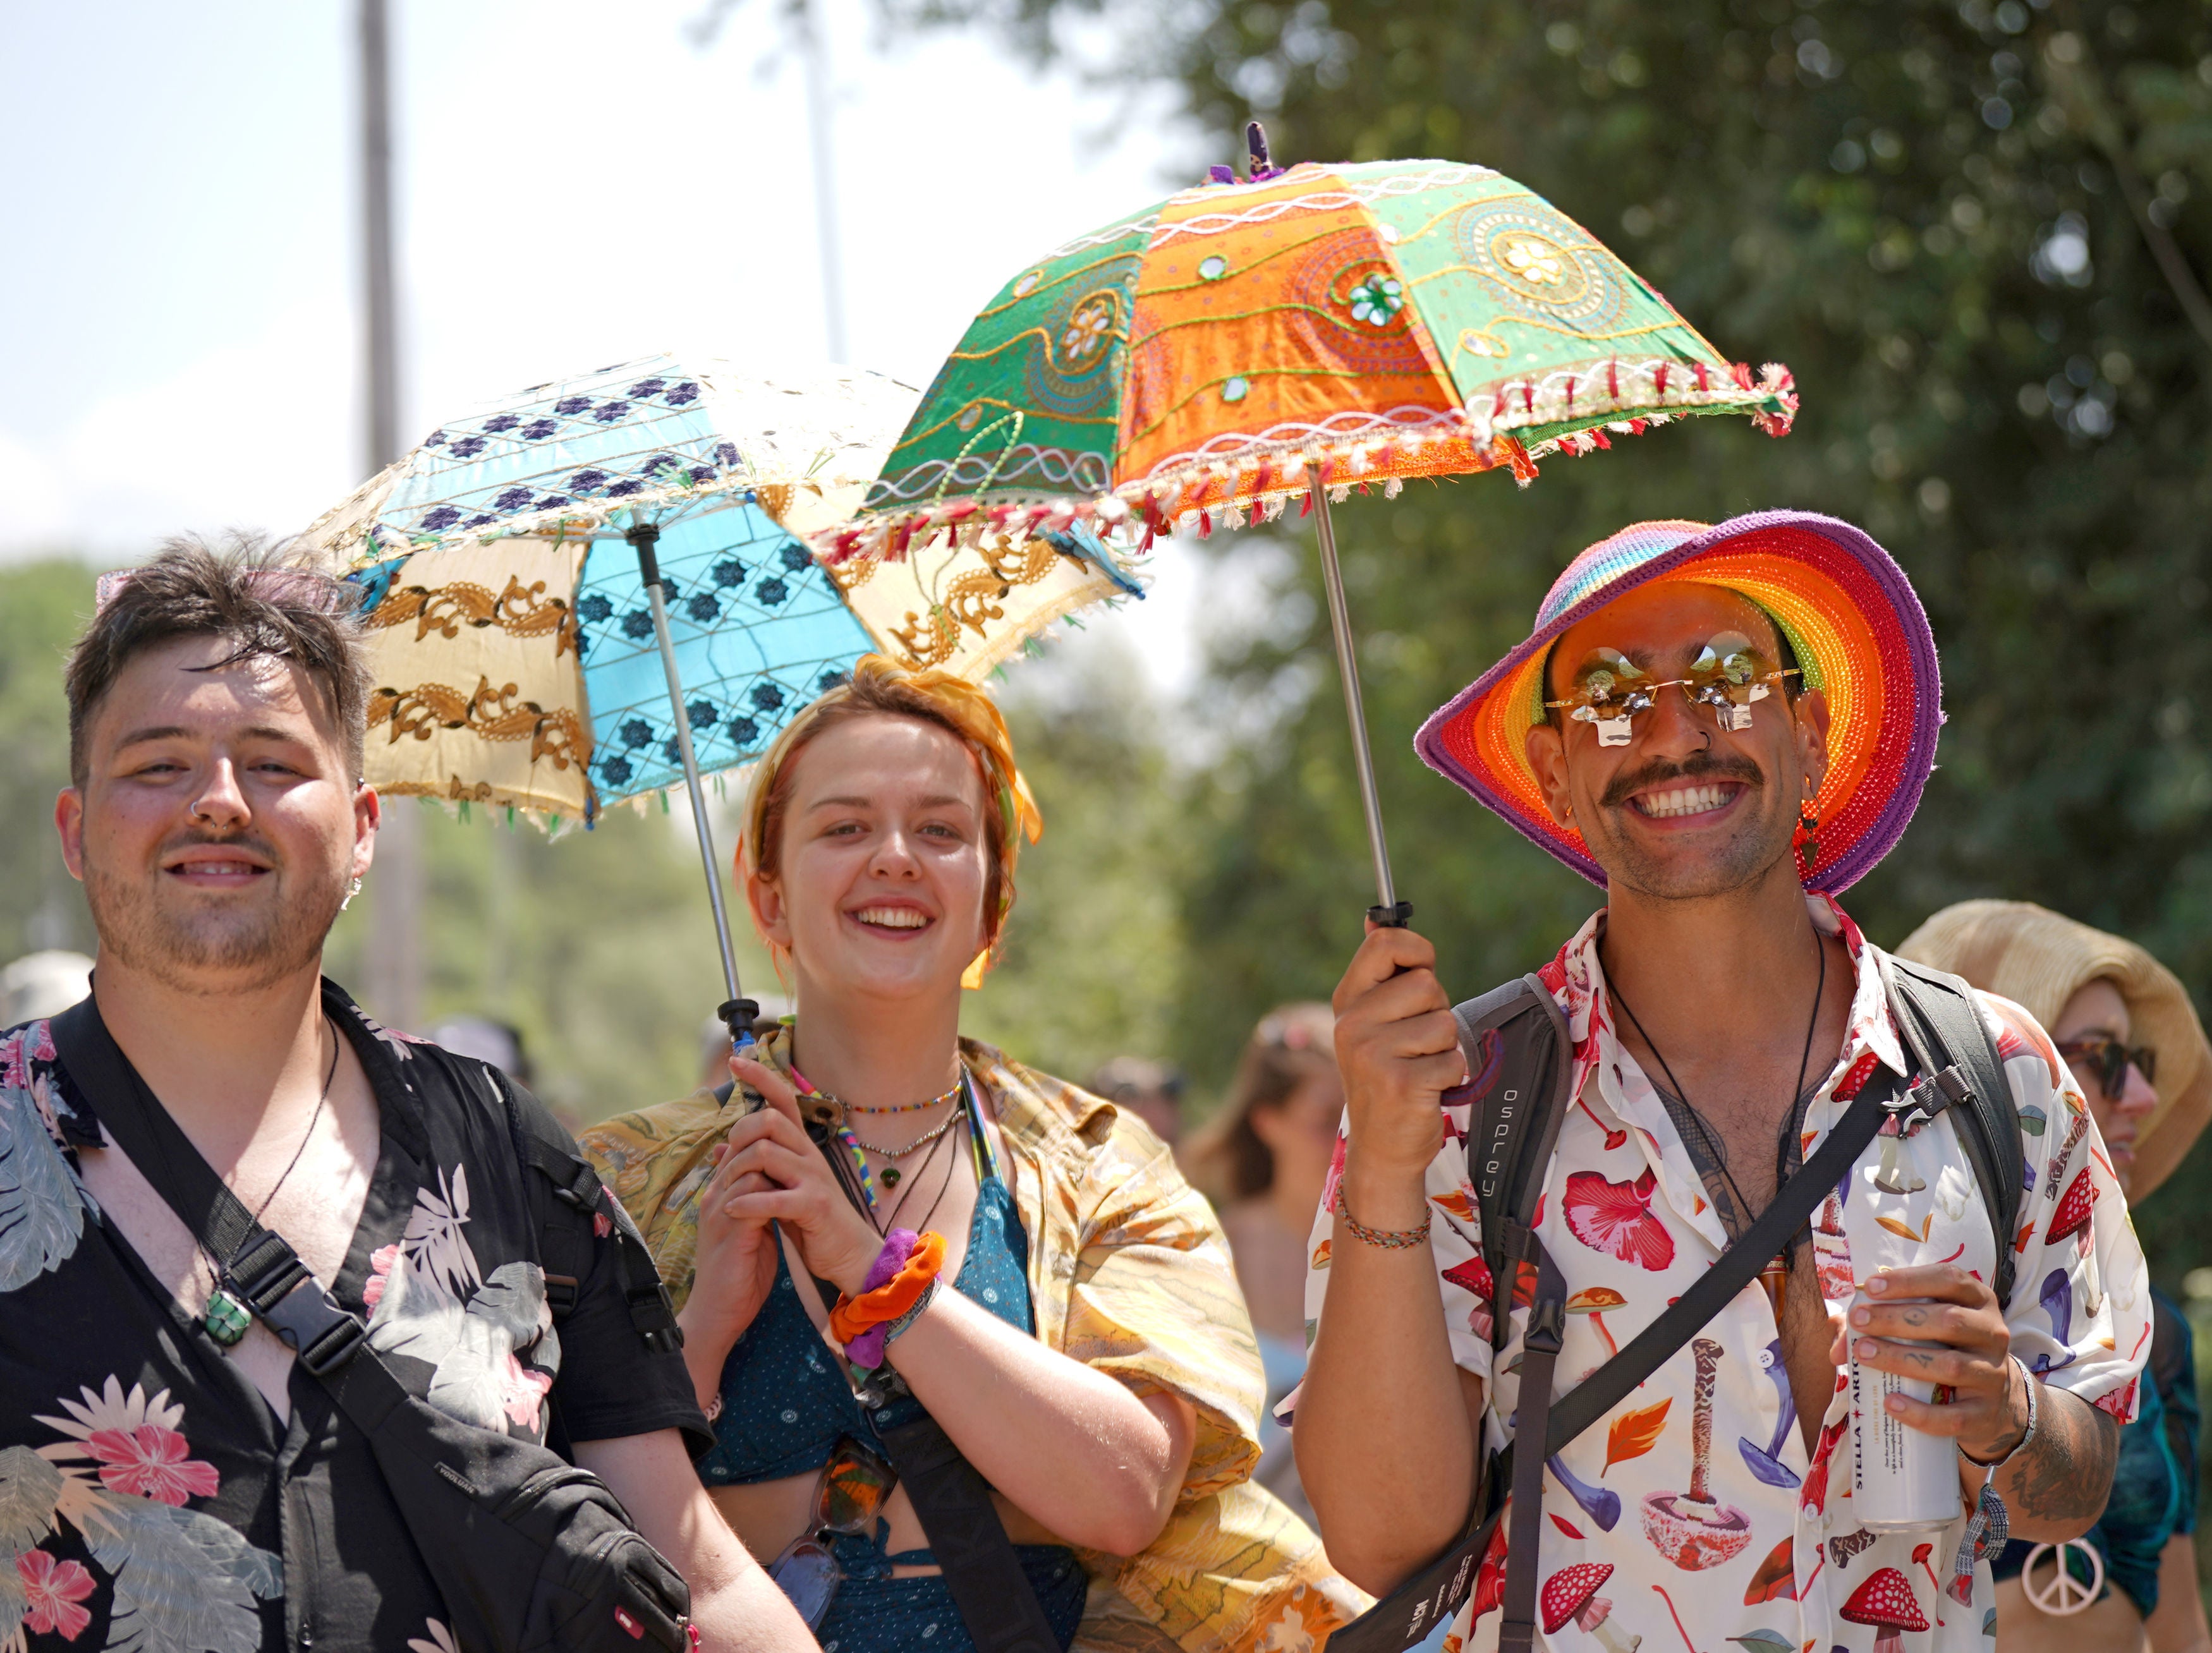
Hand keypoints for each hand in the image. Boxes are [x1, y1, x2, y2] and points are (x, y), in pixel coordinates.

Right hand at [680, 1122, 779, 1354]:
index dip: (767, 1140)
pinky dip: (775, 1194)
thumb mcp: (752, 1230)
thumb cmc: (739, 1273)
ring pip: (749, 1164)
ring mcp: (720, 1210)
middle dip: (775, 1146)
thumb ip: (760, 1202)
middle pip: (742, 1146)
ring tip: (799, 1180)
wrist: (719, 1314)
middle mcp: (715, 1195)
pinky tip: (793, 1201)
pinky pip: (752, 1194)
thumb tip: (777, 1181)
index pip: (739, 1147)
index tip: (796, 1143)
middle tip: (803, 1155)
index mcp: (720, 1193)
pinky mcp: (730, 1229)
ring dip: (779, 1170)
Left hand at [715, 1055, 884, 1294]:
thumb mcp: (780, 1188)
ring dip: (737, 1170)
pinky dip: (747, 1203)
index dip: (760, 1077)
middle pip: (770, 1119)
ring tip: (724, 1190)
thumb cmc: (812, 1222)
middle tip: (728, 1158)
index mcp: (802, 1148)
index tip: (735, 1059)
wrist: (850, 1255)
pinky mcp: (814, 1206)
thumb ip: (756, 1168)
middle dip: (740, 1132)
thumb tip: (719, 1150)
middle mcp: (809, 1155)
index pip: (782, 1100)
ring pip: (766, 1153)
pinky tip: (733, 1210)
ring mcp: (814, 1179)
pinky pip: (774, 1197)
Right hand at [1330, 924, 1464, 1185]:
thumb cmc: (1388, 1077)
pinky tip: (1426, 1091)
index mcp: (1347, 1002)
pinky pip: (1452, 1058)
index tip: (1422, 965)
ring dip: (1444, 1047)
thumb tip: (1378, 919)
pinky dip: (1450, 1076)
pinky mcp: (1400, 1083)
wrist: (1382, 1148)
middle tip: (1417, 1043)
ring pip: (1444, 1022)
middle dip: (1436, 1011)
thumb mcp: (1374, 1023)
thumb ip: (1382, 977)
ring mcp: (1373, 1054)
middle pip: (1426, 983)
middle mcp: (1352, 1024)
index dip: (1416, 948)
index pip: (1384, 943)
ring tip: (1421, 1067)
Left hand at [1845, 1264, 2024, 1460]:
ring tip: (1864, 1354)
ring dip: (1901, 1358)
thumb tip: (1837, 1348)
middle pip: (1949, 1320)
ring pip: (1950, 1365)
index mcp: (1977, 1301)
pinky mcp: (1986, 1413)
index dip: (1909, 1281)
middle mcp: (1992, 1333)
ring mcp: (1993, 1374)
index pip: (1950, 1279)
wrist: (1993, 1401)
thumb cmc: (1945, 1350)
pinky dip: (1920, 1412)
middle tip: (1859, 1321)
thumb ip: (1881, 1326)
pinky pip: (1954, 1416)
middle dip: (1897, 1319)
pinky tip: (1890, 1403)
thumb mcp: (1925, 1328)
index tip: (1870, 1287)